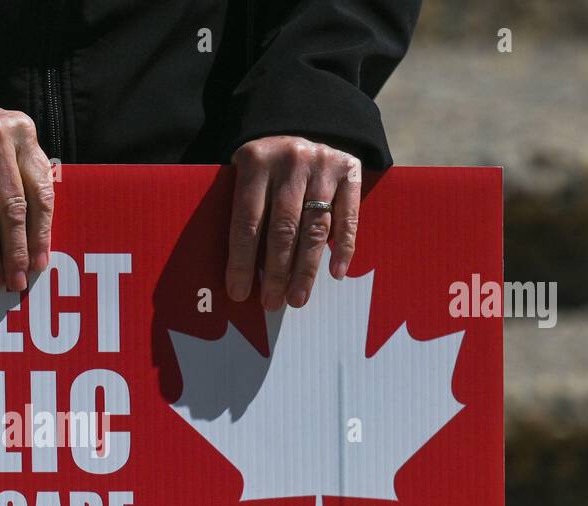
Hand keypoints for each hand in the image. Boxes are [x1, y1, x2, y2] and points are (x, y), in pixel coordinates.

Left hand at [225, 135, 362, 310]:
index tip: (240, 292)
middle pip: (283, 228)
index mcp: (255, 162)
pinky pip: (348, 216)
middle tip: (272, 303)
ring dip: (306, 268)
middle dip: (277, 272)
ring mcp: (323, 165)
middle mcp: (291, 161)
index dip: (243, 261)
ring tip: (298, 298)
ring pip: (315, 227)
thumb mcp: (243, 174)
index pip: (247, 221)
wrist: (300, 120)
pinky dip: (344, 247)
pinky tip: (336, 273)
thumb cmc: (264, 165)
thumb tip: (237, 271)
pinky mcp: (350, 170)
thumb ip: (241, 209)